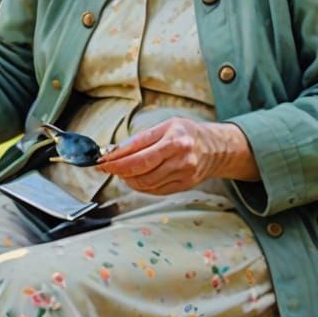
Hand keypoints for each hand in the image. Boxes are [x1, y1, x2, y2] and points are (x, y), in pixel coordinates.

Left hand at [96, 117, 257, 194]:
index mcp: (174, 139)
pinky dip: (141, 186)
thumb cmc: (187, 133)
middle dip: (119, 171)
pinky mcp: (184, 186)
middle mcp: (180, 157)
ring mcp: (183, 173)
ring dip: (129, 180)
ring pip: (146, 183)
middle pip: (140, 170)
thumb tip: (116, 151)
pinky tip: (136, 179)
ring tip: (122, 172)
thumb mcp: (165, 126)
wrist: (215, 148)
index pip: (138, 153)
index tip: (102, 161)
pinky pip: (156, 190)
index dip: (116, 160)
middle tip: (107, 168)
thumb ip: (141, 139)